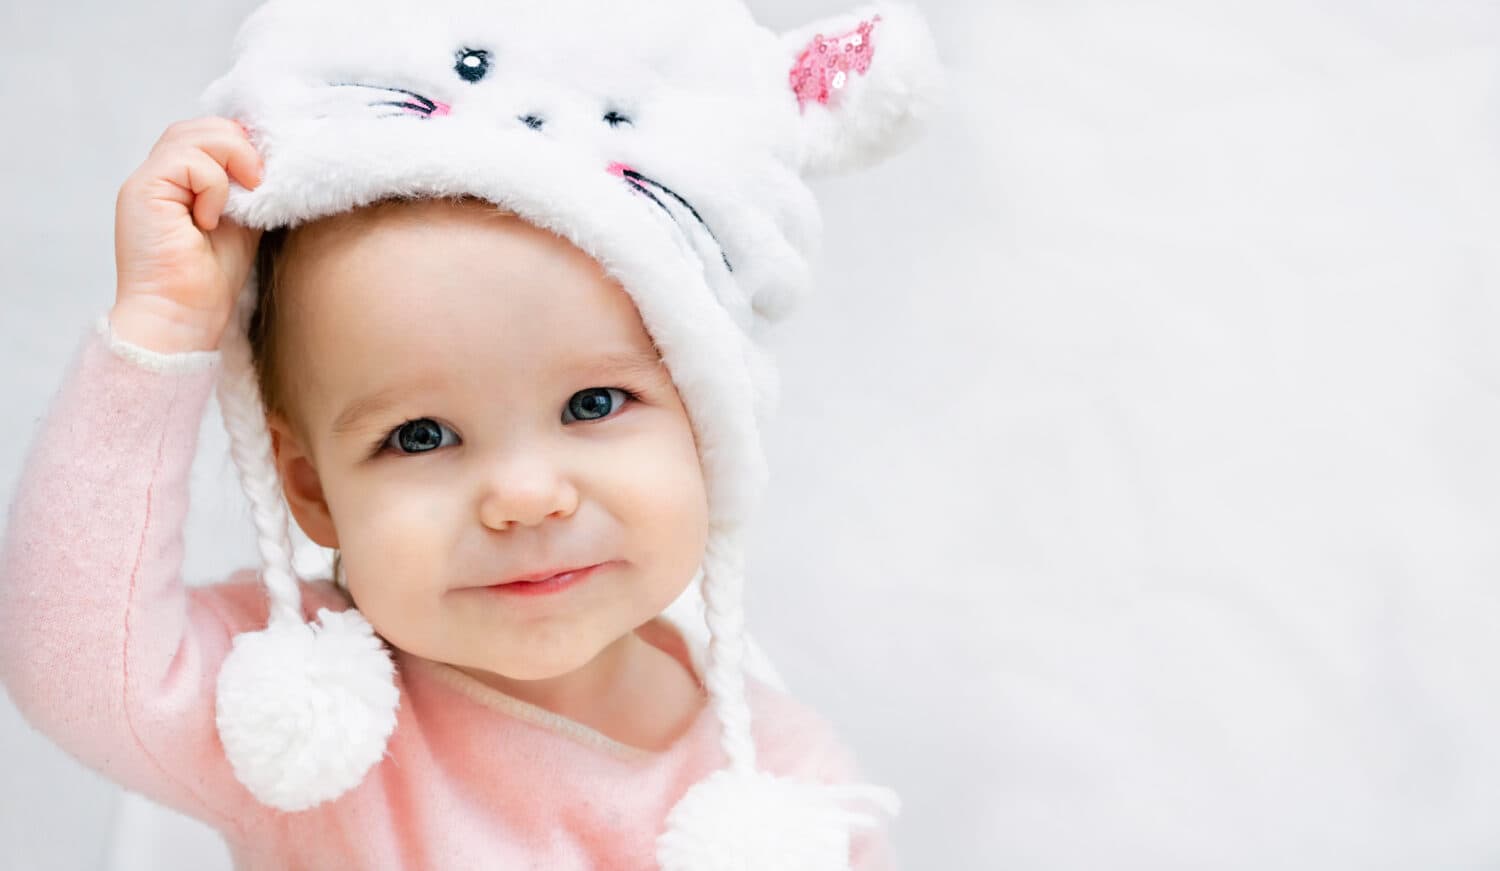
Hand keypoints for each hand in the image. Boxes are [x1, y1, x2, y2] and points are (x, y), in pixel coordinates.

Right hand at [111, 116, 264, 353]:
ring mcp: (146, 181)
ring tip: (241, 200)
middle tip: (261, 183)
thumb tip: (270, 161)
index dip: (242, 143)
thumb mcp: (242, 223)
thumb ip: (247, 189)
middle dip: (241, 146)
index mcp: (179, 182)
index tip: (267, 173)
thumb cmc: (210, 281)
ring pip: (193, 134)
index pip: (209, 134)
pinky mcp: (142, 190)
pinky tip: (210, 220)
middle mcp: (159, 176)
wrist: (182, 317)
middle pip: (201, 126)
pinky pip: (187, 160)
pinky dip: (213, 186)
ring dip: (231, 159)